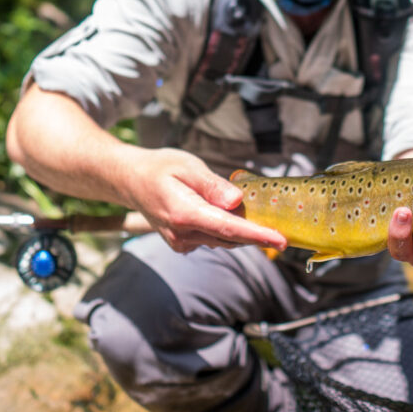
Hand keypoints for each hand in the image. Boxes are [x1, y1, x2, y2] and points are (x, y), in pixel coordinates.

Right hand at [121, 147, 287, 253]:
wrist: (131, 180)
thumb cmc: (160, 168)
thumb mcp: (188, 166)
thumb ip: (213, 185)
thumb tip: (236, 201)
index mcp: (185, 213)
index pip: (229, 228)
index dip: (258, 235)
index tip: (281, 240)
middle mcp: (182, 234)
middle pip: (230, 238)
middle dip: (256, 234)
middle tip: (281, 229)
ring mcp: (181, 242)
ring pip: (222, 240)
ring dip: (241, 232)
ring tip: (256, 218)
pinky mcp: (181, 244)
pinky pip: (212, 240)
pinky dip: (225, 231)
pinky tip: (226, 215)